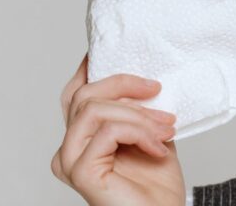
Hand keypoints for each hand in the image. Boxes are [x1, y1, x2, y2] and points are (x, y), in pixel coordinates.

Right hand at [51, 53, 185, 205]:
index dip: (91, 68)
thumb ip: (141, 110)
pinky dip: (139, 132)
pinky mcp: (81, 171)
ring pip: (95, 109)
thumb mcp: (152, 134)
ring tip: (167, 127)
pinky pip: (107, 131)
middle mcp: (69, 149)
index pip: (76, 94)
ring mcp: (71, 161)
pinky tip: (159, 148)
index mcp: (82, 138)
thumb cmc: (157, 186)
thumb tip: (149, 78)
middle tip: (157, 89)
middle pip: (84, 95)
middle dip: (124, 84)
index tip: (112, 50)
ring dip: (138, 114)